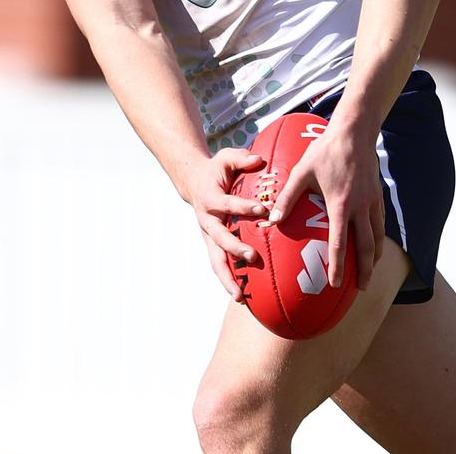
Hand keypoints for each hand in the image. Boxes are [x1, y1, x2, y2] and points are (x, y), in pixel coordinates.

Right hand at [188, 149, 268, 301]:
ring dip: (227, 278)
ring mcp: (209, 236)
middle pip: (219, 238)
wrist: (194, 182)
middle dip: (235, 249)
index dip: (243, 206)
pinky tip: (243, 298)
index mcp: (210, 198)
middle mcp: (207, 221)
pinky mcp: (213, 245)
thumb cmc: (216, 169)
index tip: (262, 209)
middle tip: (253, 257)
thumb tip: (259, 159)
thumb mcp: (226, 157)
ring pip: (216, 260)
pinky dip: (229, 281)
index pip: (227, 203)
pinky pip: (220, 265)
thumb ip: (242, 158)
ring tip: (240, 297)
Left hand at [269, 125, 383, 290]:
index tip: (335, 284)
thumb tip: (271, 220)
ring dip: (374, 256)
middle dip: (364, 270)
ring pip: (377, 236)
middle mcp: (360, 207)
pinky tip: (373, 241)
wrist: (354, 132)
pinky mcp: (378, 194)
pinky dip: (378, 236)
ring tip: (369, 270)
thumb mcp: (302, 173)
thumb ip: (287, 198)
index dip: (337, 266)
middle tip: (360, 288)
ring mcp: (372, 201)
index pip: (340, 244)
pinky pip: (380, 221)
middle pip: (366, 247)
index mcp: (340, 205)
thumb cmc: (325, 151)